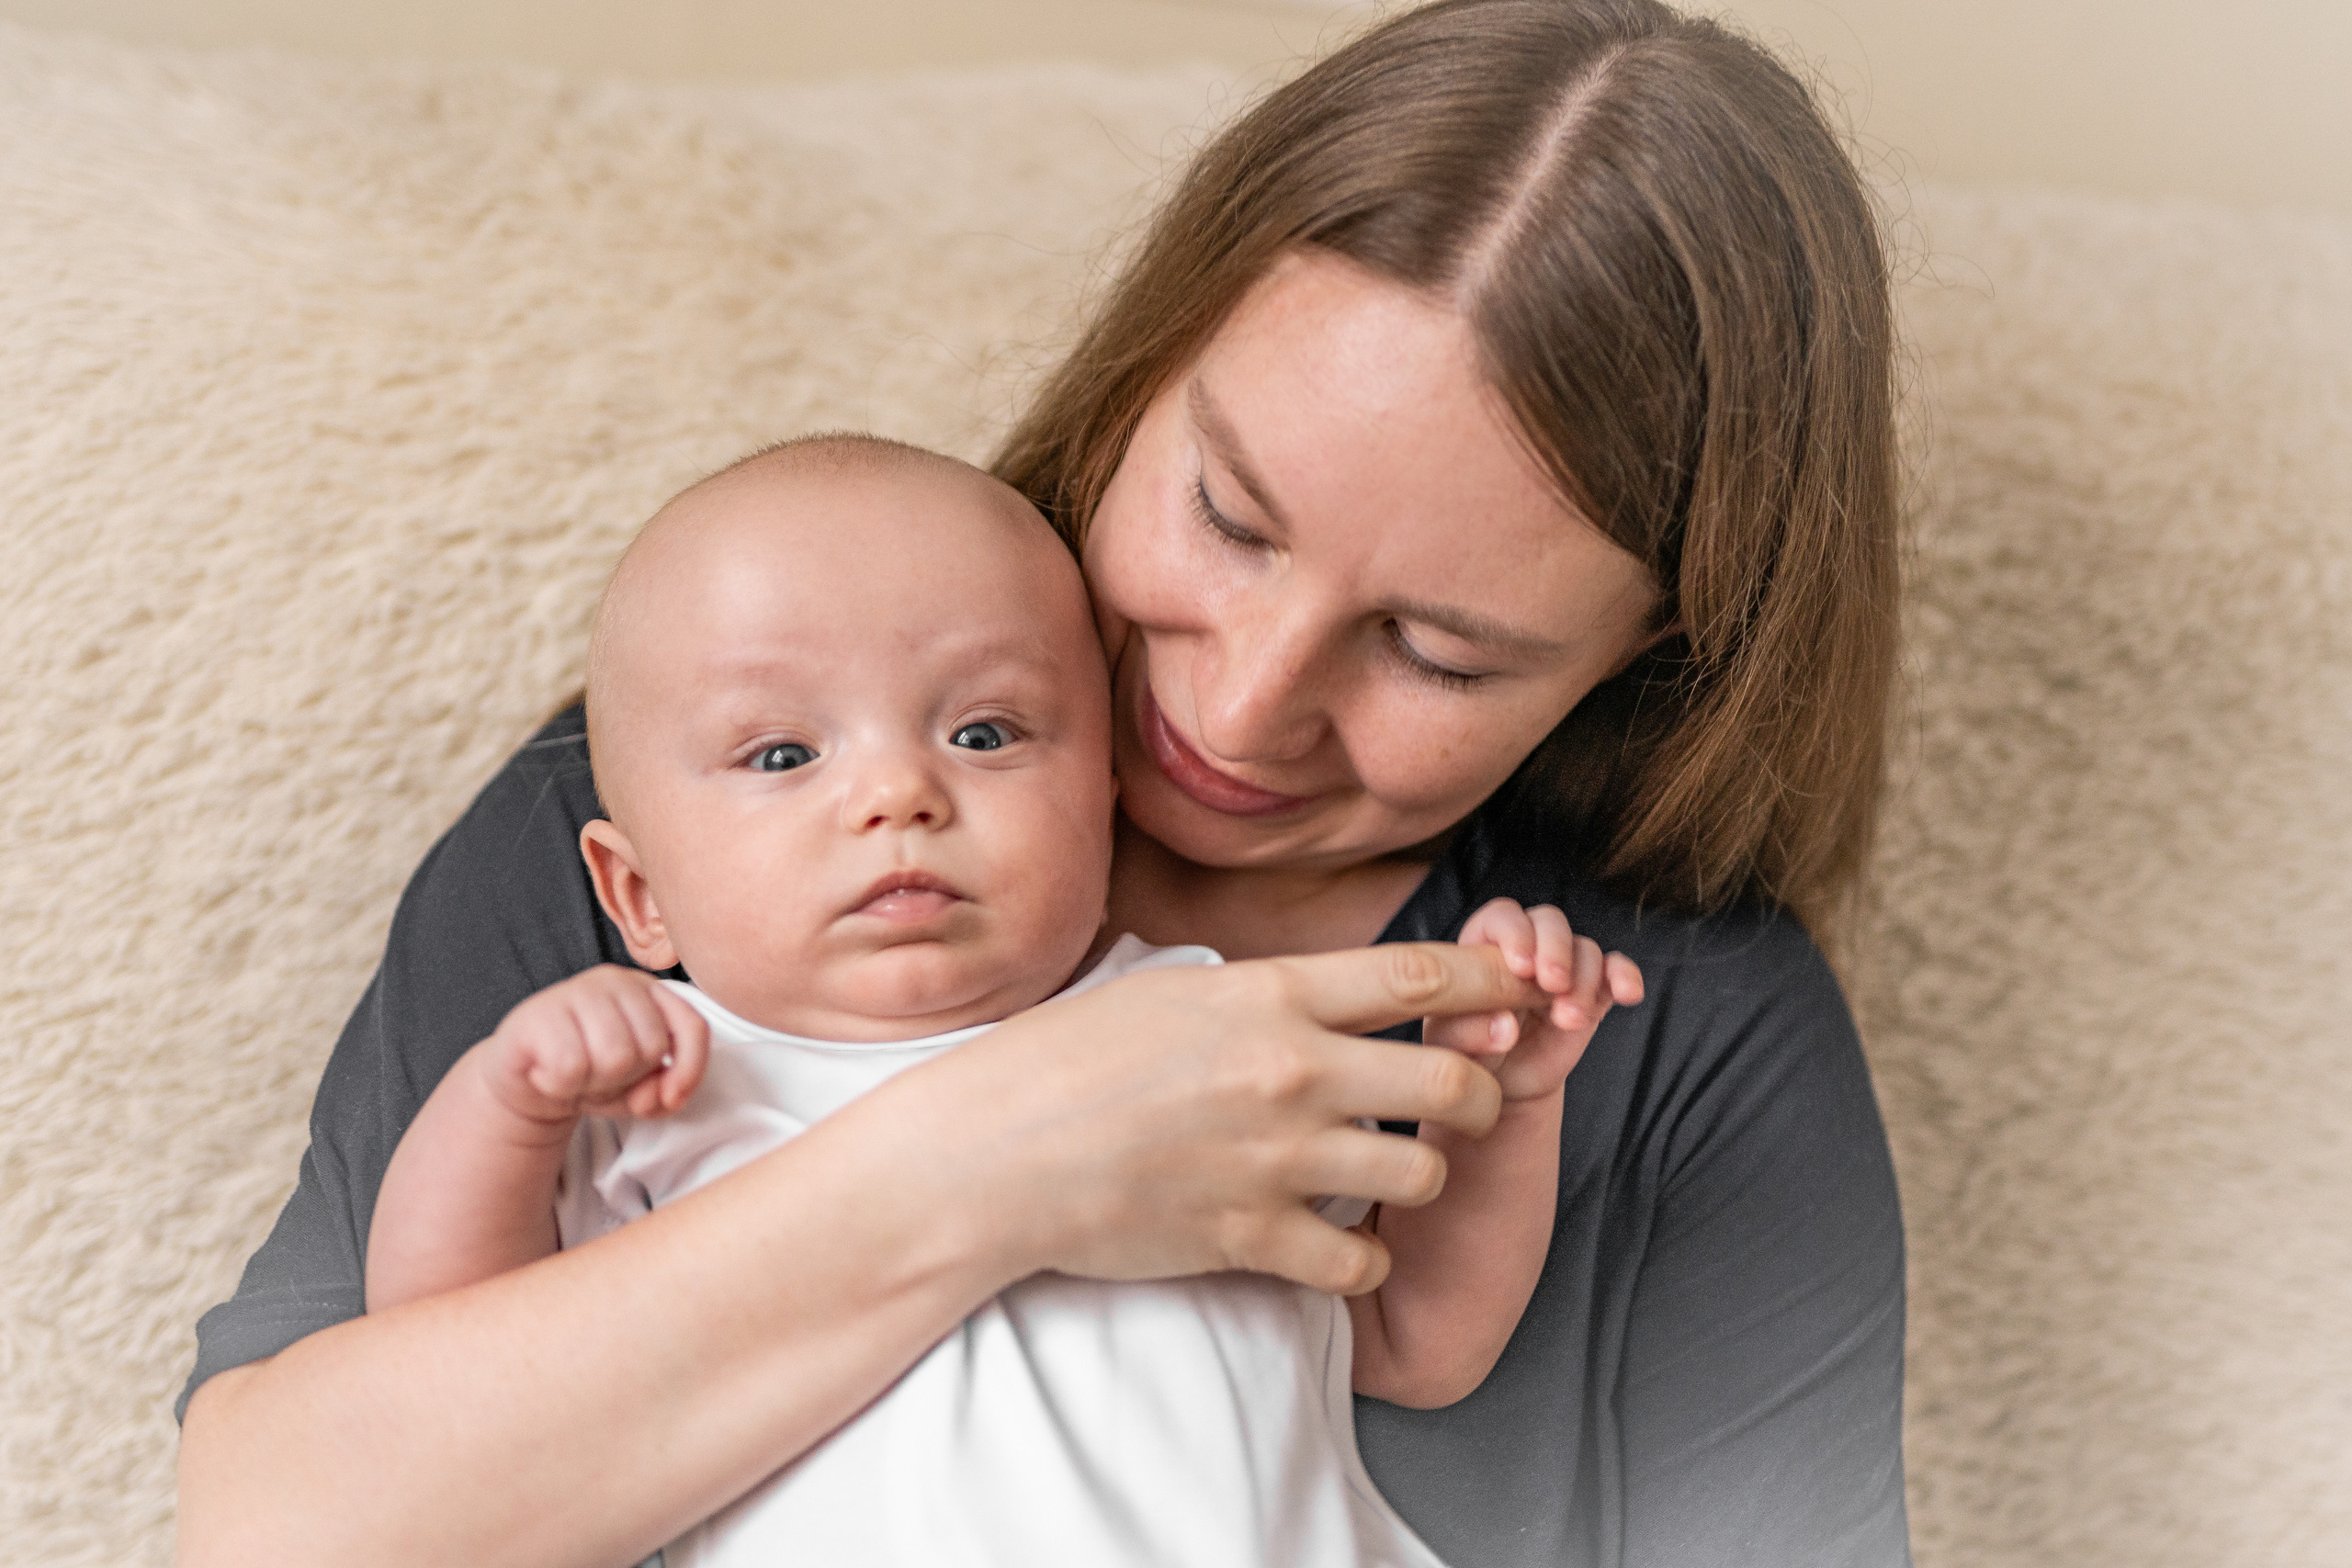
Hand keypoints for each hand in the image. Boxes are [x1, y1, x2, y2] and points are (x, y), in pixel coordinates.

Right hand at [478, 964, 710, 1126]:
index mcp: (648, 991)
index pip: (691, 1026)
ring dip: (593, 1083)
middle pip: (650, 1048)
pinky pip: (570, 1067)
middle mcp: (615, 981)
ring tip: (576, 1074)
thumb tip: (664, 1094)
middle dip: (627, 1079)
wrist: (525, 1082)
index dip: (690, 1069)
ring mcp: (575, 991)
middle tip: (599, 1076)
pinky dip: (560, 1084)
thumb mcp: (638, 1087)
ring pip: (614, 1058)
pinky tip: (548, 1073)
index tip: (671, 1098)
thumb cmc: (589, 1075)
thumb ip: (665, 1090)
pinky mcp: (538, 1014)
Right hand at [897, 941, 1549, 1297]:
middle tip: (1465, 1105)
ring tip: (1386, 1176)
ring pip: (1423, 1175)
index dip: (1492, 984)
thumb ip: (1261, 993)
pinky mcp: (1253, 1236)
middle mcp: (1290, 1072)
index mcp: (1270, 995)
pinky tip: (1336, 1242)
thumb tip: (1322, 991)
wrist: (993, 1152)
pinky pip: (1362, 1260)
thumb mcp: (1172, 989)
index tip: (1519, 992)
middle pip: (1455, 1082)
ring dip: (1419, 1177)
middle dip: (1482, 1094)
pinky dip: (1362, 1257)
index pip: (1421, 978)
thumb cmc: (1065, 1059)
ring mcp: (1276, 1159)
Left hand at [1425, 899, 1642, 1102]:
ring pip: (1584, 949)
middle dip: (1555, 949)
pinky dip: (1625, 976)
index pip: (1501, 918)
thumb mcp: (1451, 1047)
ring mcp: (1563, 969)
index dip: (1514, 933)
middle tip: (1553, 985)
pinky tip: (1628, 993)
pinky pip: (1615, 972)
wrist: (1503, 1086)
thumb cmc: (1468, 1057)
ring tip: (1569, 1020)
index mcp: (1483, 947)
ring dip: (1584, 980)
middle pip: (1548, 921)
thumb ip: (1466, 1031)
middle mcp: (1526, 949)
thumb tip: (1505, 1025)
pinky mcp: (1592, 993)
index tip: (1521, 966)